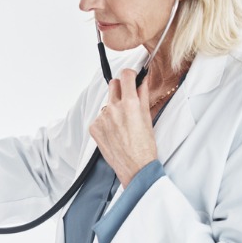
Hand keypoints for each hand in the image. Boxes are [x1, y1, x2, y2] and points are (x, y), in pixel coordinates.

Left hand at [89, 68, 157, 186]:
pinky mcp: (94, 127)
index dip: (130, 74)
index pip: (125, 75)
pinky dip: (106, 122)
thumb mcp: (148, 119)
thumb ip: (143, 97)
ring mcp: (102, 118)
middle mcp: (113, 108)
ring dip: (113, 108)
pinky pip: (100, 117)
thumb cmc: (145, 146)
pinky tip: (114, 133)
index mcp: (130, 104)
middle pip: (113, 85)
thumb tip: (141, 82)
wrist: (135, 168)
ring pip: (107, 103)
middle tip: (127, 99)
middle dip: (121, 88)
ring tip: (122, 124)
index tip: (131, 78)